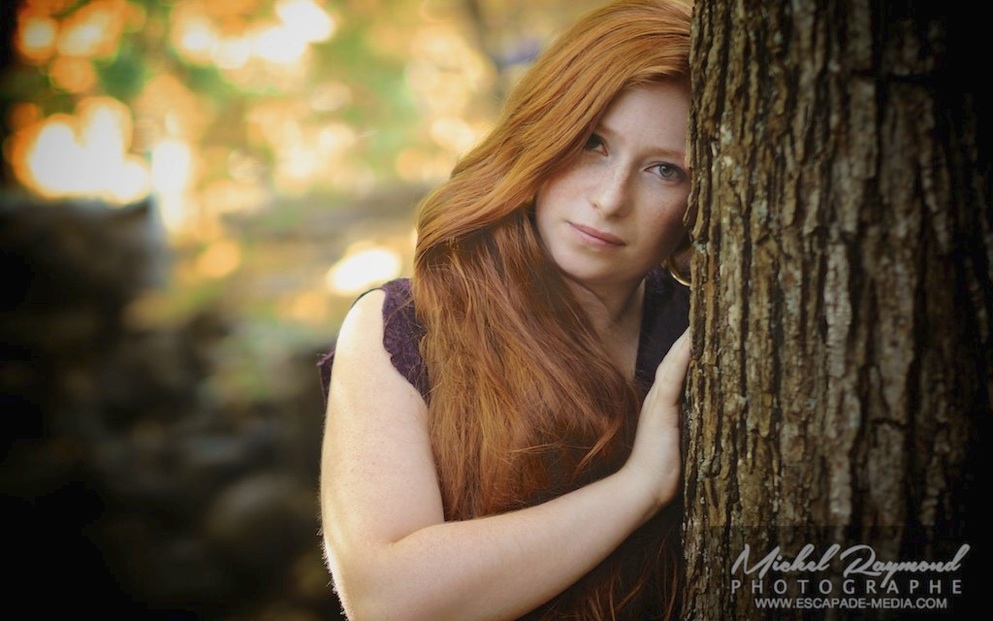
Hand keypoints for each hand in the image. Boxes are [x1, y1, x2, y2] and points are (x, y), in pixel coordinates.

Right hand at [624, 328, 690, 509]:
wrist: (643, 488)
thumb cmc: (664, 474)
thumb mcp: (683, 446)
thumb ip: (692, 431)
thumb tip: (717, 426)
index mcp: (665, 404)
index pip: (680, 369)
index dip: (690, 348)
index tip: (707, 328)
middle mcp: (660, 397)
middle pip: (675, 358)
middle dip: (690, 336)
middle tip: (707, 312)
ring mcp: (659, 401)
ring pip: (674, 361)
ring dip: (687, 339)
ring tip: (702, 316)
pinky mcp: (662, 409)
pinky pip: (673, 377)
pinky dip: (682, 356)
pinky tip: (692, 340)